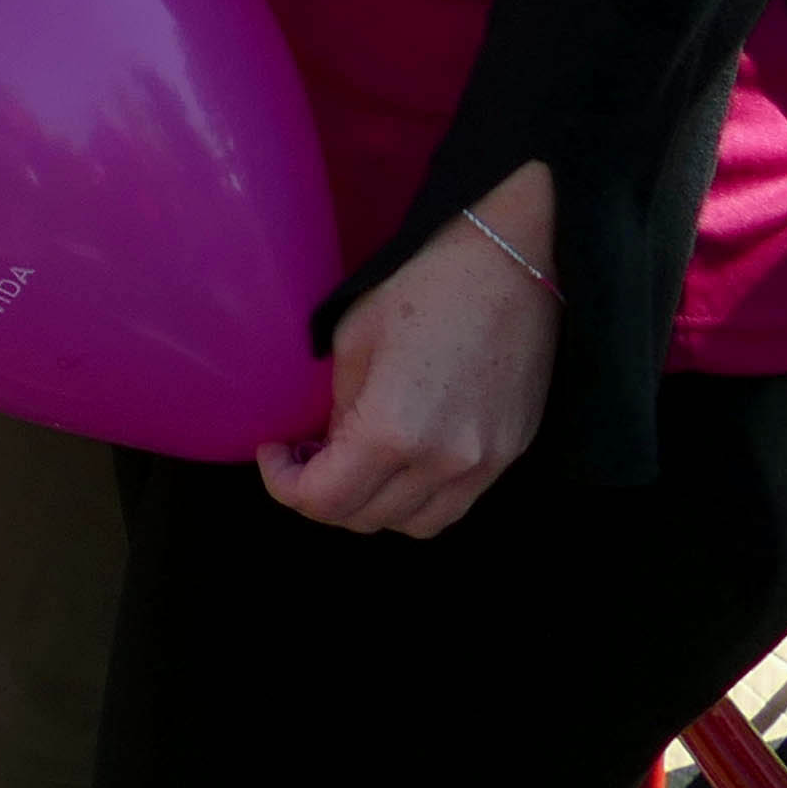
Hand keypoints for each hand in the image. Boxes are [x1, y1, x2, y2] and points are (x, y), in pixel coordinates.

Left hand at [259, 161, 558, 536]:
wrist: (512, 263)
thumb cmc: (426, 285)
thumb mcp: (354, 338)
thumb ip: (338, 407)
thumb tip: (330, 445)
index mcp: (393, 430)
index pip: (325, 500)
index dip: (285, 485)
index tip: (274, 453)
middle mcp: (442, 463)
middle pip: (365, 519)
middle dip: (322, 495)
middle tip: (305, 454)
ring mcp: (484, 466)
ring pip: (412, 524)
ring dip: (372, 505)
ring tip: (353, 462)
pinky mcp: (510, 456)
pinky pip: (453, 506)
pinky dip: (417, 499)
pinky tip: (400, 460)